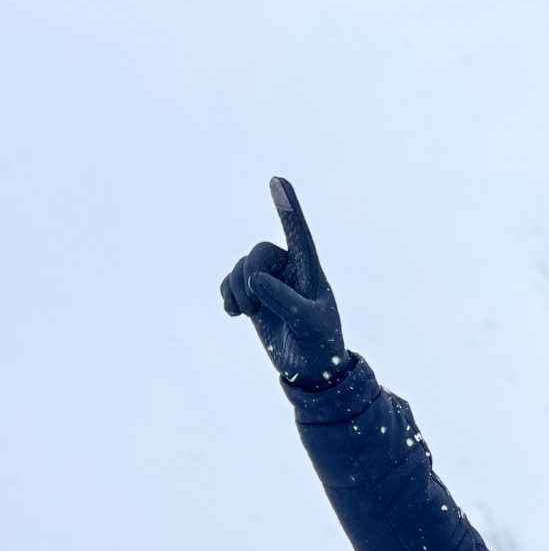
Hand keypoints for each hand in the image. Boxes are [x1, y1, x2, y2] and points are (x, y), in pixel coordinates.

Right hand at [220, 178, 347, 387]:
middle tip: (253, 306)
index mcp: (309, 271)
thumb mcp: (307, 324)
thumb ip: (284, 300)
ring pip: (240, 268)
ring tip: (248, 313)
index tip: (278, 180)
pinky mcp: (253, 297)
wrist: (311, 370)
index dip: (287, 208)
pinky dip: (227, 295)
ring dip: (236, 289)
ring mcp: (269, 283)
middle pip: (258, 253)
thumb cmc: (319, 345)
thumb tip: (255, 280)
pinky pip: (229, 283)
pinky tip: (234, 312)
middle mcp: (288, 270)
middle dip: (249, 276)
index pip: (298, 234)